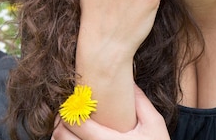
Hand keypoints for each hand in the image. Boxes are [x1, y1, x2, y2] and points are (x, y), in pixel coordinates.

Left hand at [52, 86, 170, 139]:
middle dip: (61, 120)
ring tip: (72, 124)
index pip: (77, 122)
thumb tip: (129, 80)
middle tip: (70, 109)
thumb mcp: (154, 124)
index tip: (76, 98)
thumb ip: (141, 102)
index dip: (70, 107)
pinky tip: (77, 137)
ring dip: (61, 134)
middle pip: (60, 136)